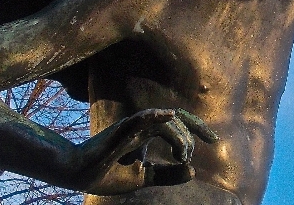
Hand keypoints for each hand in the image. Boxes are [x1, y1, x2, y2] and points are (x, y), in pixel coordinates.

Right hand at [87, 108, 218, 187]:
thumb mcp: (144, 178)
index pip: (177, 125)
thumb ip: (167, 175)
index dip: (197, 128)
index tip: (214, 139)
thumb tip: (193, 172)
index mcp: (147, 136)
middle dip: (189, 135)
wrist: (78, 175)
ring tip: (182, 153)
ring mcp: (130, 128)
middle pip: (174, 122)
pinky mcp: (118, 133)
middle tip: (187, 156)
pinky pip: (137, 120)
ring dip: (177, 136)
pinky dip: (153, 116)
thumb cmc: (107, 174)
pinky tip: (168, 115)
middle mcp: (141, 128)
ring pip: (161, 122)